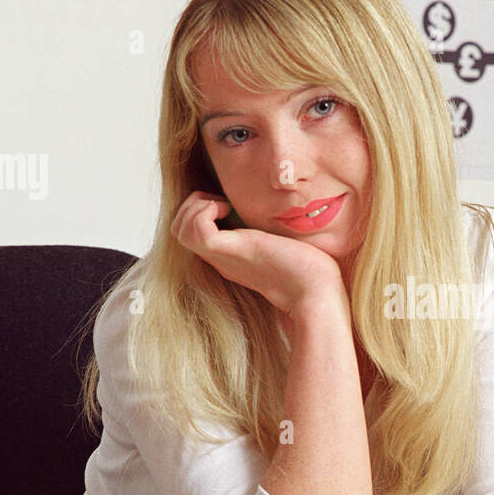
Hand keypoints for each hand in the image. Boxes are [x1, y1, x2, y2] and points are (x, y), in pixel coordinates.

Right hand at [170, 190, 344, 315]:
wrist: (316, 291)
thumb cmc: (307, 269)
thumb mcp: (279, 243)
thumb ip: (267, 232)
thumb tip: (273, 209)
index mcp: (228, 256)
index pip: (189, 233)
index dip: (199, 211)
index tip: (227, 204)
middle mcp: (220, 258)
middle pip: (177, 231)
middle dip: (190, 206)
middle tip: (220, 203)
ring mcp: (223, 256)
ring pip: (179, 230)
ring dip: (195, 207)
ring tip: (222, 205)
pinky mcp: (232, 252)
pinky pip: (197, 231)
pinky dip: (206, 211)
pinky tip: (229, 209)